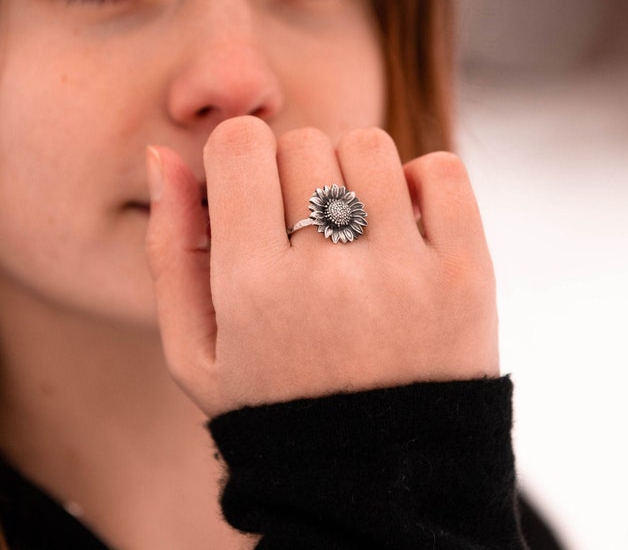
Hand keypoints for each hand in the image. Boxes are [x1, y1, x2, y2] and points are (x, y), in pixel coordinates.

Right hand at [146, 116, 498, 417]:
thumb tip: (160, 155)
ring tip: (351, 226)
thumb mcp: (195, 348)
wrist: (377, 485)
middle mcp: (330, 276)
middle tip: (301, 227)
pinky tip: (402, 223)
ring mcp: (406, 275)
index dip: (239, 154)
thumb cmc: (275, 406)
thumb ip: (170, 248)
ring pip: (368, 145)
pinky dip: (420, 179)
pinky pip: (441, 171)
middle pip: (303, 143)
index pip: (240, 145)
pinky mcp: (467, 277)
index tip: (250, 186)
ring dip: (352, 171)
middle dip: (293, 171)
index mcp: (253, 290)